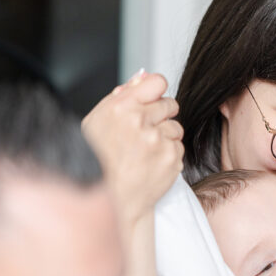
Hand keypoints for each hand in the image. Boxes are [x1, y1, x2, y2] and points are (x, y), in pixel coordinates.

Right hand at [83, 71, 183, 231]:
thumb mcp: (97, 123)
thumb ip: (121, 97)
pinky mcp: (170, 158)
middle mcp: (139, 121)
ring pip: (175, 128)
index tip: (153, 101)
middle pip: (170, 104)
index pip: (157, 82)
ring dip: (165, 138)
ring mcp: (157, 140)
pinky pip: (178, 147)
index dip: (157, 92)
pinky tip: (151, 164)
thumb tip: (142, 76)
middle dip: (162, 117)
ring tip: (146, 152)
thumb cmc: (99, 161)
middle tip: (146, 134)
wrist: (111, 199)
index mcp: (120, 107)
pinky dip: (168, 155)